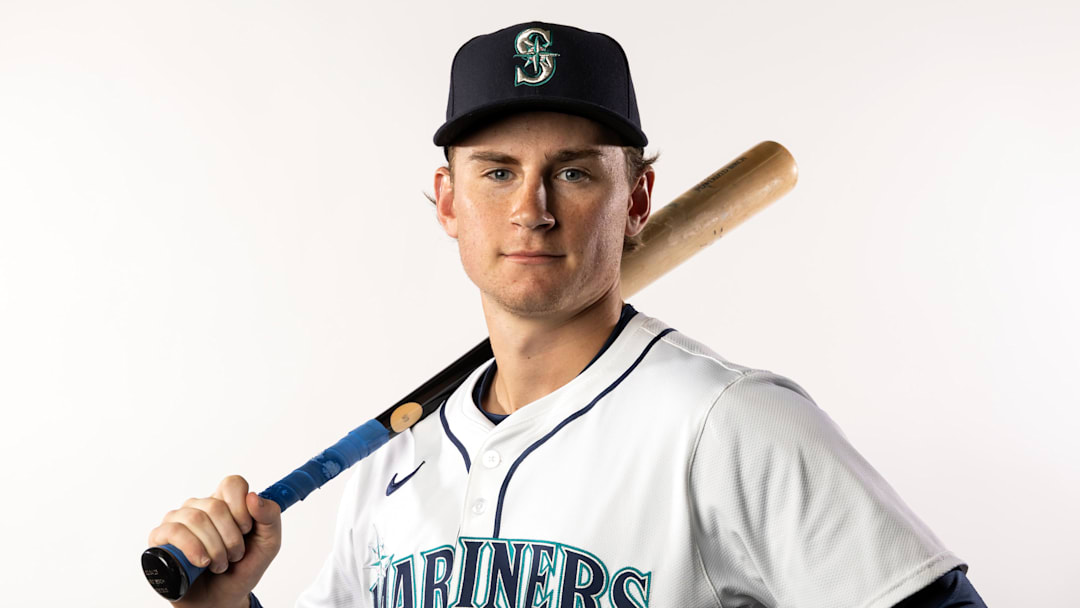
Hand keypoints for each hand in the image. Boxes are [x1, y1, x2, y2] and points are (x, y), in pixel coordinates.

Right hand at [147, 475, 281, 607]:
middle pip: (215, 505)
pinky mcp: (160, 537)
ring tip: (219, 564)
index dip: (241, 506)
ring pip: (195, 518)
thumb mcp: (268, 544)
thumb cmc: (242, 569)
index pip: (232, 484)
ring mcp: (178, 520)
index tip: (246, 529)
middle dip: (231, 538)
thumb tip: (253, 497)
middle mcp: (200, 507)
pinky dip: (192, 548)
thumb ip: (270, 517)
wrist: (221, 599)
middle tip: (234, 556)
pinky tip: (201, 563)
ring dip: (214, 548)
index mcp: (225, 503)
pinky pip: (173, 531)